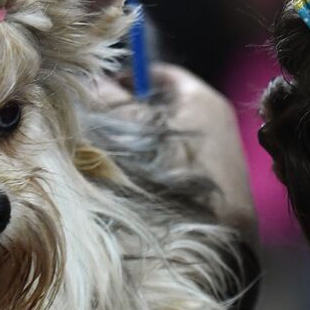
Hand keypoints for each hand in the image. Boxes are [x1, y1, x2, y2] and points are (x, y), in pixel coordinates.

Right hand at [93, 64, 258, 241]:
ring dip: (139, 140)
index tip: (101, 90)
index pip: (161, 74)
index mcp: (202, 98)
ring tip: (111, 152)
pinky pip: (178, 158)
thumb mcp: (135, 132)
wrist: (217, 235)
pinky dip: (155, 161)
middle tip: (98, 122)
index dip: (128, 78)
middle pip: (163, 104)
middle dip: (130, 111)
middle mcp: (215, 119)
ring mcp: (218, 151)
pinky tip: (134, 178)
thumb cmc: (175, 174)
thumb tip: (91, 80)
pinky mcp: (215, 179)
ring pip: (168, 134)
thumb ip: (113, 103)